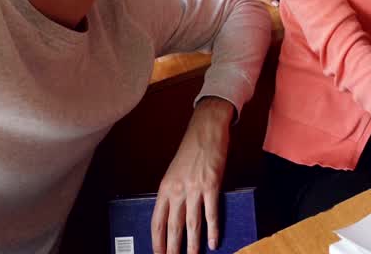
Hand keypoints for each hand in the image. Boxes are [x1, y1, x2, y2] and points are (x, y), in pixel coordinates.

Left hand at [151, 98, 233, 253]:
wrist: (206, 130)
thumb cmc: (191, 150)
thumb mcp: (174, 172)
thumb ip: (174, 193)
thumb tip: (176, 216)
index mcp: (165, 187)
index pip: (157, 221)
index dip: (157, 240)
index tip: (158, 253)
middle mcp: (177, 190)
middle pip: (173, 226)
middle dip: (172, 248)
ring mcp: (194, 189)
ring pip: (192, 224)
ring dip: (192, 244)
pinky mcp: (211, 185)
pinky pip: (211, 213)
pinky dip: (213, 230)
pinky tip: (214, 241)